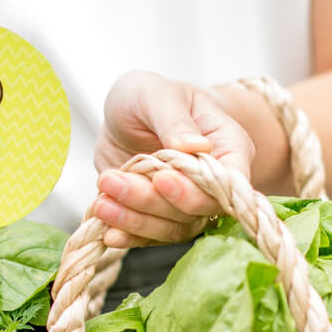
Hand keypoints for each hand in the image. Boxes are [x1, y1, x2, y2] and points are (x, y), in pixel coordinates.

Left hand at [92, 70, 255, 247]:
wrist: (128, 113)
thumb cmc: (151, 96)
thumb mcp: (157, 95)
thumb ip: (174, 120)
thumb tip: (193, 147)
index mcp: (228, 147)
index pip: (229, 182)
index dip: (198, 189)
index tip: (162, 178)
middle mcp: (212, 182)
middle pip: (195, 209)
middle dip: (152, 201)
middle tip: (114, 181)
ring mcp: (185, 202)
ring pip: (172, 227)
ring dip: (135, 220)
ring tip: (102, 204)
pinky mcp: (158, 214)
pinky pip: (150, 235)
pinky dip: (129, 236)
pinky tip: (107, 232)